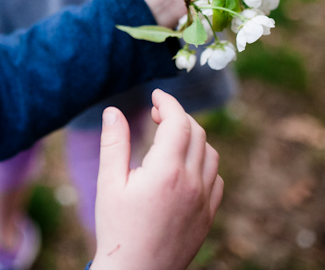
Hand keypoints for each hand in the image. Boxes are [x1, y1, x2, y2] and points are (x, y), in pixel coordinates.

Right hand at [92, 91, 222, 269]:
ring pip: (210, 153)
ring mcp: (204, 201)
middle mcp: (192, 183)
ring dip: (193, 137)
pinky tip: (183, 166)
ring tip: (169, 138)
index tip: (156, 95)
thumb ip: (114, 144)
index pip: (178, 122)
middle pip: (197, 133)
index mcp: (166, 172)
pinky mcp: (208, 215)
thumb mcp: (109, 183)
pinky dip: (203, 162)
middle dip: (178, 116)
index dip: (168, 103)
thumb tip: (113, 111)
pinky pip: (215, 178)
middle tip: (156, 115)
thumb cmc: (117, 229)